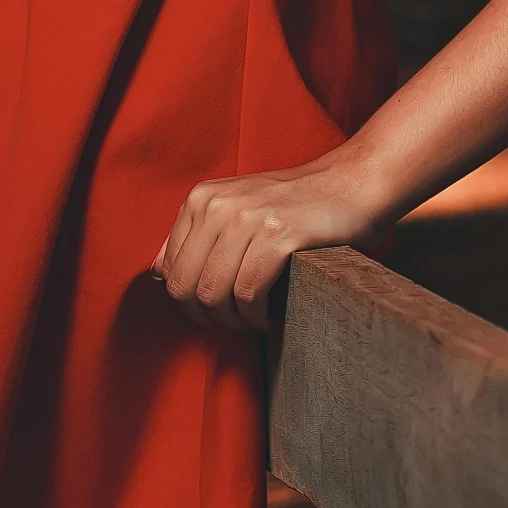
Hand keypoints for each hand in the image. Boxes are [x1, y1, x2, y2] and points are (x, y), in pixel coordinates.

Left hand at [149, 150, 392, 332]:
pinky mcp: (278, 234)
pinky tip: (272, 313)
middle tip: (238, 322)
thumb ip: (194, 239)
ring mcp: (247, 217)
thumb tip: (156, 273)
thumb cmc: (295, 206)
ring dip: (237, 321)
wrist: (351, 184)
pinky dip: (258, 316)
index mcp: (201, 199)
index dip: (192, 304)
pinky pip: (249, 294)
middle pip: (188, 288)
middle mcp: (217, 204)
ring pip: (215, 295)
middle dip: (210, 318)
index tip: (220, 310)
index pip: (171, 273)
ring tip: (258, 318)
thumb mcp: (234, 211)